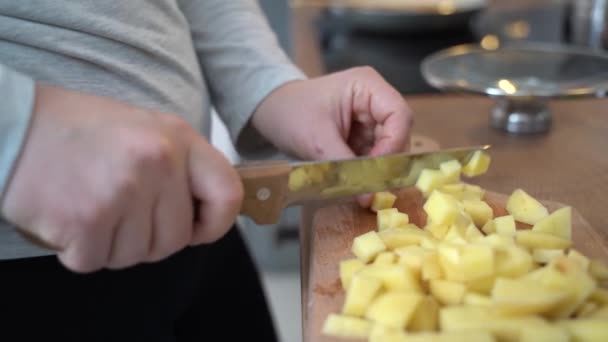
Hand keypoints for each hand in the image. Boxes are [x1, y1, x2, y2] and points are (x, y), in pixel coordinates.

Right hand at [0, 85, 242, 272]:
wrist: (12, 124)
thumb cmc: (78, 129)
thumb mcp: (144, 129)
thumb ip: (178, 167)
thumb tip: (201, 214)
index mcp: (177, 138)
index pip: (228, 194)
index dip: (216, 223)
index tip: (197, 230)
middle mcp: (157, 162)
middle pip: (175, 239)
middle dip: (148, 239)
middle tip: (118, 213)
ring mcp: (123, 191)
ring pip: (136, 255)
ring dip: (112, 244)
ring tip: (90, 207)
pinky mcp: (87, 219)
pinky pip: (96, 261)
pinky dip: (80, 250)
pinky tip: (68, 218)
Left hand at [251, 67, 412, 205]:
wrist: (269, 113)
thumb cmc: (289, 114)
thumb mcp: (317, 141)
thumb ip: (346, 169)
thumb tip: (370, 199)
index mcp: (368, 86)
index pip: (400, 116)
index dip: (394, 145)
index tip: (376, 170)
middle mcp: (375, 99)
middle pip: (398, 134)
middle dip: (384, 162)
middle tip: (368, 187)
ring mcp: (369, 118)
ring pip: (387, 150)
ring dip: (374, 169)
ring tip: (357, 186)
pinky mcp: (362, 135)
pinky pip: (373, 157)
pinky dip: (365, 171)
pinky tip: (352, 181)